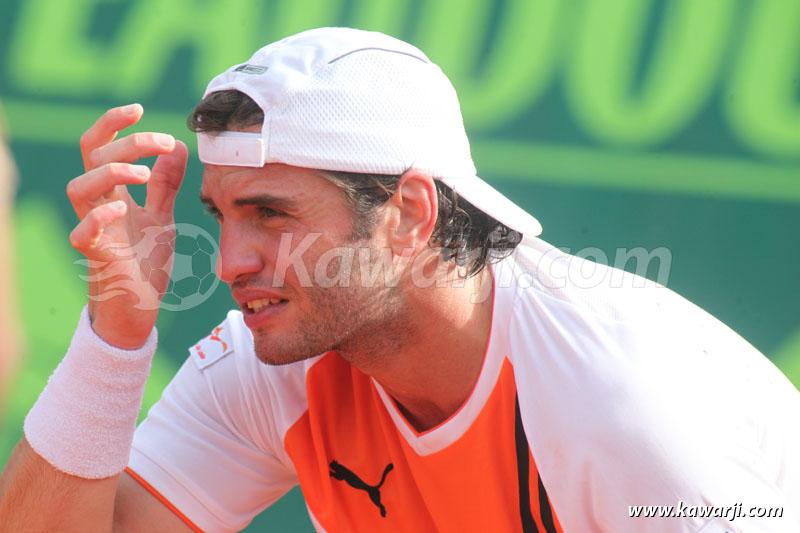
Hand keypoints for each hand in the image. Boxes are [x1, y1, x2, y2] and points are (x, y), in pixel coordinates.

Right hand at [67, 104, 187, 348]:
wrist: (140, 306)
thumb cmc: (145, 260)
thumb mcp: (162, 215)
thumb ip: (166, 183)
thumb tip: (178, 147)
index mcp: (113, 192)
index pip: (100, 146)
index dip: (112, 123)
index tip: (138, 108)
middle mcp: (98, 205)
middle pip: (93, 157)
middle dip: (126, 142)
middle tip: (162, 142)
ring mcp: (95, 229)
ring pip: (79, 188)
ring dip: (111, 173)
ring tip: (143, 174)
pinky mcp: (97, 256)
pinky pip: (83, 233)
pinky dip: (98, 218)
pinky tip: (122, 208)